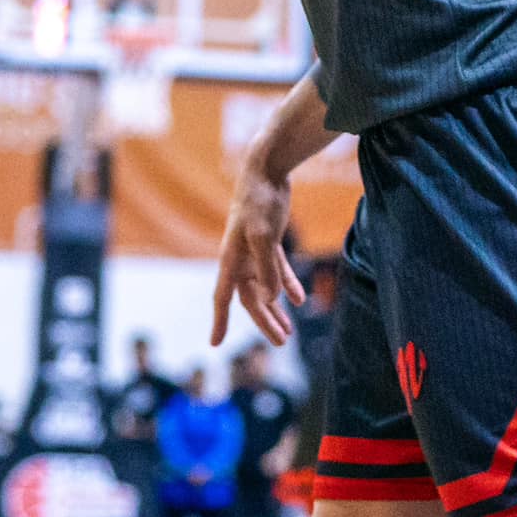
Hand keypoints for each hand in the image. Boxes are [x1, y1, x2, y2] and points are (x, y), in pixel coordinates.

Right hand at [211, 157, 305, 346]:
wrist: (266, 172)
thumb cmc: (260, 202)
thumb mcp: (265, 236)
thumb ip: (267, 269)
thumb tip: (270, 300)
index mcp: (231, 259)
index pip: (223, 297)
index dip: (220, 321)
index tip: (215, 344)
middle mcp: (239, 259)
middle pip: (251, 299)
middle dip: (265, 322)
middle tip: (281, 343)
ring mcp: (253, 251)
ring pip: (265, 288)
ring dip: (276, 309)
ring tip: (289, 332)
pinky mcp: (268, 242)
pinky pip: (277, 270)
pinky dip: (288, 284)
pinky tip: (300, 300)